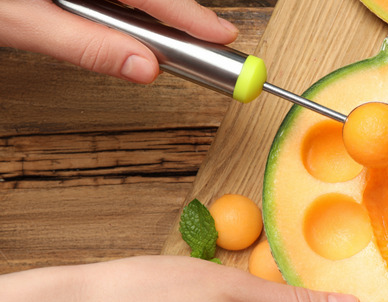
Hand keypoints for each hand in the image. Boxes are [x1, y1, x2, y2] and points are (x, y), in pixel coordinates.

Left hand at [0, 0, 238, 82]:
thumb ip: (85, 44)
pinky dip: (124, 6)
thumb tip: (144, 67)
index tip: (225, 36)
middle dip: (178, 14)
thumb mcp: (20, 22)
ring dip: (149, 11)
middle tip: (213, 39)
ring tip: (177, 35)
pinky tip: (129, 23)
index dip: (191, 16)